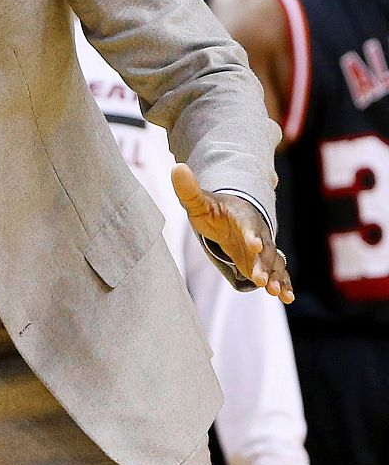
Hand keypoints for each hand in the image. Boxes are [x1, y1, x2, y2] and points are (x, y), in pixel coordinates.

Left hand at [172, 164, 292, 301]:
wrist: (230, 216)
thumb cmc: (212, 210)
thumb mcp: (197, 201)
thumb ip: (188, 189)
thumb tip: (176, 167)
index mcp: (243, 217)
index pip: (248, 226)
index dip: (251, 235)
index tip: (254, 246)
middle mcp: (258, 232)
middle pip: (265, 249)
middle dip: (264, 265)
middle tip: (262, 280)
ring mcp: (263, 248)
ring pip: (274, 263)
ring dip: (277, 277)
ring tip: (278, 293)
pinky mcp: (264, 261)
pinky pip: (278, 272)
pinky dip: (284, 284)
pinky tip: (288, 297)